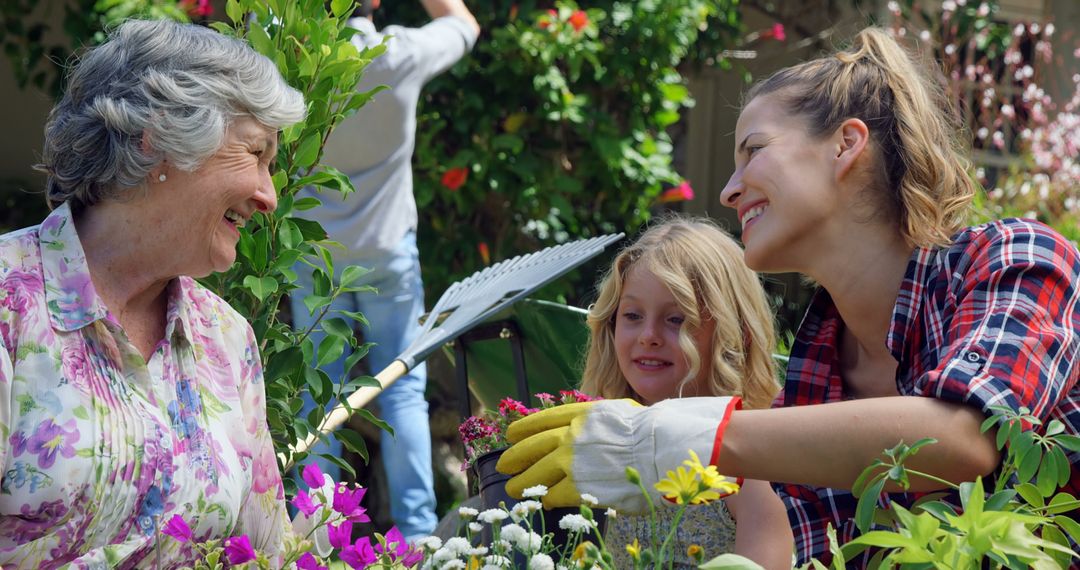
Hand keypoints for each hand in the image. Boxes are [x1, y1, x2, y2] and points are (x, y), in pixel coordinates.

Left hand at [496, 397, 739, 511]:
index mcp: (582, 414)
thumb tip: (590, 424)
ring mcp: (572, 461)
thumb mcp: (619, 412)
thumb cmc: (649, 432)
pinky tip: (544, 501)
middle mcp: (571, 435)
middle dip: (515, 456)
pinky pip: (554, 494)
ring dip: (523, 482)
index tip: (511, 433)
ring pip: (537, 473)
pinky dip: (547, 498)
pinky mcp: (578, 486)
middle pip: (533, 446)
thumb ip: (598, 419)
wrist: (660, 450)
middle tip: (504, 464)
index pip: (543, 420)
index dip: (524, 428)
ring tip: (513, 488)